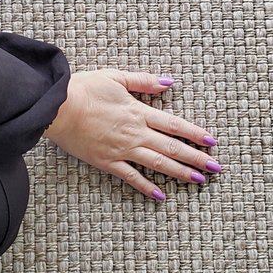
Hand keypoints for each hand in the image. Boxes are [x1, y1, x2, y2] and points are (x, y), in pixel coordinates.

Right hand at [42, 69, 220, 200]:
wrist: (57, 107)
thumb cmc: (84, 88)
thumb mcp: (116, 77)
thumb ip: (144, 81)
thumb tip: (170, 82)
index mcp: (139, 111)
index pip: (174, 125)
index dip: (195, 134)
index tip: (212, 142)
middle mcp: (135, 133)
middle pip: (171, 147)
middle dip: (196, 158)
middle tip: (215, 168)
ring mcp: (122, 149)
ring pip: (157, 163)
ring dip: (180, 172)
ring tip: (198, 180)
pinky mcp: (106, 162)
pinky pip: (130, 177)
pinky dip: (146, 187)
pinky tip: (160, 195)